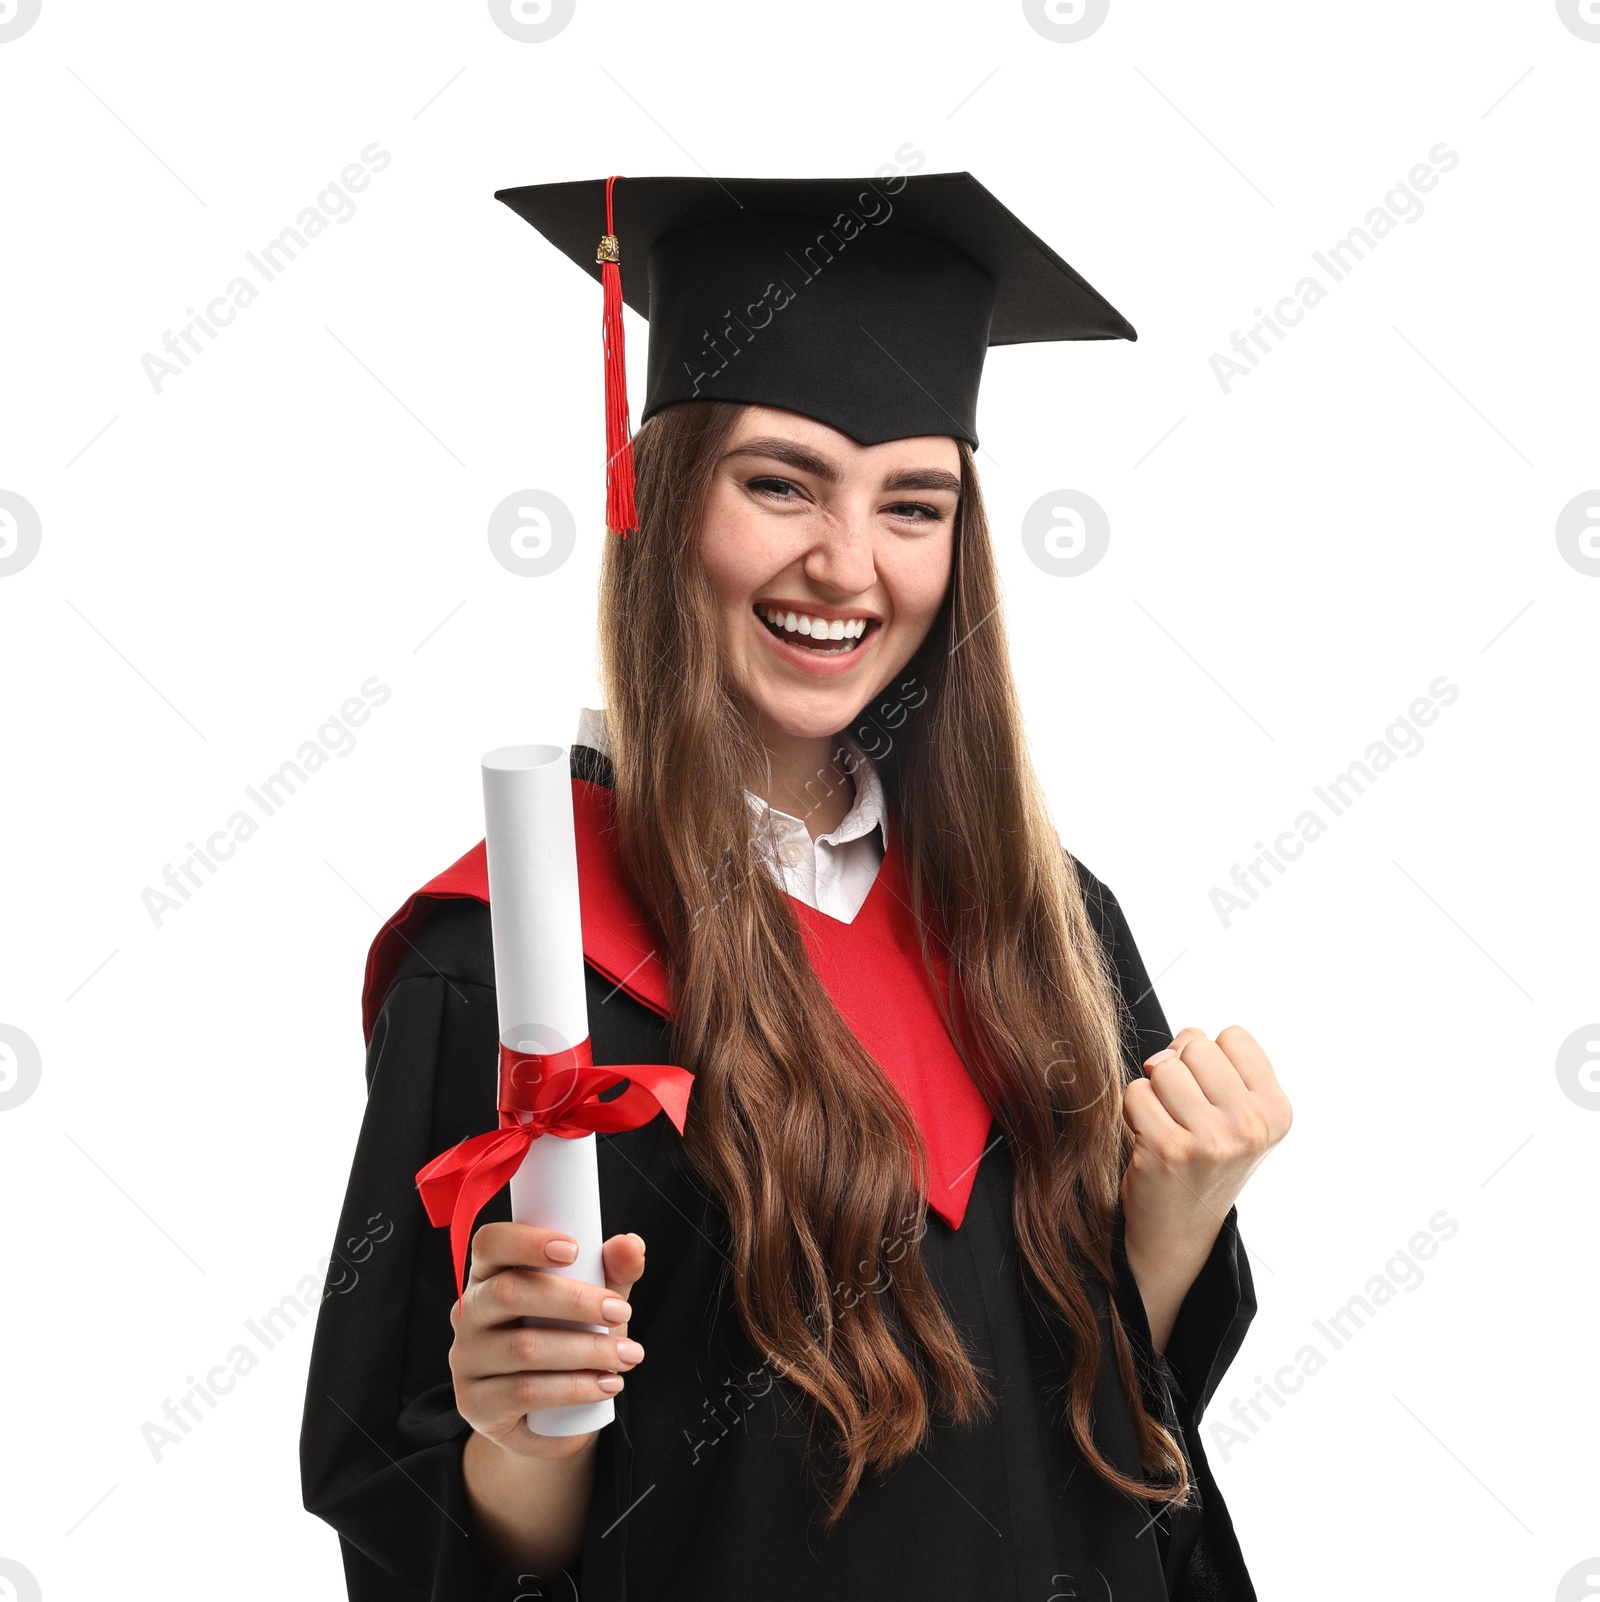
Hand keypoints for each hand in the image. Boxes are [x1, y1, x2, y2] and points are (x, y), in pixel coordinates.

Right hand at [449, 1224, 646, 1460]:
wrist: (549, 1417)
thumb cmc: (568, 1339)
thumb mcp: (592, 1302)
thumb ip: (612, 1272)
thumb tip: (631, 1244)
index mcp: (490, 1274)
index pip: (490, 1244)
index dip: (526, 1241)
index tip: (573, 1249)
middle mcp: (469, 1313)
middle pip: (509, 1292)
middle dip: (573, 1300)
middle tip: (621, 1311)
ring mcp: (467, 1360)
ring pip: (524, 1347)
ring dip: (586, 1350)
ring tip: (628, 1356)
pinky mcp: (476, 1405)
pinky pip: (525, 1392)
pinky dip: (575, 1387)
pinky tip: (607, 1385)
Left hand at [1119, 1025, 1290, 1350]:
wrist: (1179, 1230)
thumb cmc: (1202, 1159)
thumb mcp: (1232, 1113)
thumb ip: (1211, 1065)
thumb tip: (1165, 1055)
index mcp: (1276, 1112)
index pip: (1233, 1036)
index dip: (1209, 1059)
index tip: (1210, 1096)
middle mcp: (1251, 1127)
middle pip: (1195, 1045)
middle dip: (1179, 1071)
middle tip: (1184, 1115)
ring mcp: (1212, 1141)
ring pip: (1163, 1067)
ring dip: (1154, 1092)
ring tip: (1167, 1127)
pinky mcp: (1168, 1151)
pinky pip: (1136, 1093)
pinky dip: (1134, 1112)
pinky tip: (1148, 1143)